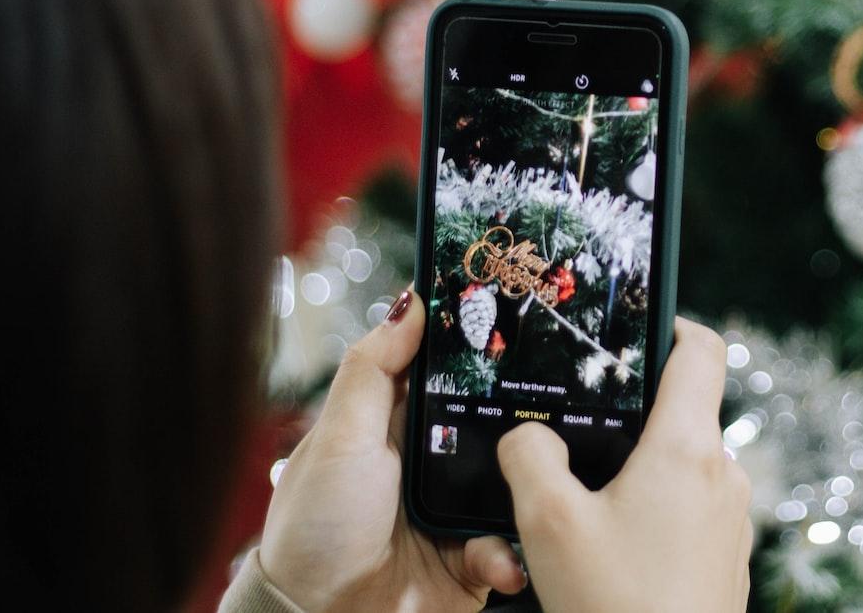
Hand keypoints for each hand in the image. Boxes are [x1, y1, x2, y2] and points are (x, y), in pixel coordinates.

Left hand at [258, 289, 525, 611]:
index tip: (515, 312)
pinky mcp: (473, 559)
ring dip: (524, 488)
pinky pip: (512, 543)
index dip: (477, 344)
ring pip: (515, 479)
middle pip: (493, 420)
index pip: (446, 370)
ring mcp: (455, 509)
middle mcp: (431, 460)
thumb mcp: (339, 438)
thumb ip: (373, 370)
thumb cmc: (314, 532)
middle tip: (549, 405)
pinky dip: (510, 552)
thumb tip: (410, 302)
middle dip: (522, 417)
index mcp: (396, 424)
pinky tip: (498, 557)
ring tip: (527, 490)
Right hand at [499, 317, 752, 612]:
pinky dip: (652, 515)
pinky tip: (610, 550)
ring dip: (637, 474)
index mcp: (687, 447)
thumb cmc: (616, 605)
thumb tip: (529, 437)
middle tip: (578, 433)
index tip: (637, 328)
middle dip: (630, 419)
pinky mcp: (726, 560)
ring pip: (681, 468)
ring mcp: (731, 520)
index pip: (703, 349)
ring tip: (583, 505)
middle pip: (682, 413)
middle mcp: (723, 474)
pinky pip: (689, 513)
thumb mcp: (549, 523)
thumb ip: (530, 458)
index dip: (672, 324)